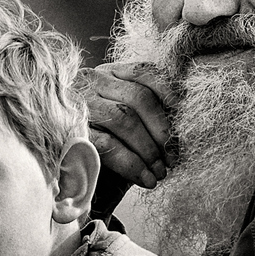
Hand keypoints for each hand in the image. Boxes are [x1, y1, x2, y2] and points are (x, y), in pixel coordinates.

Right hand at [79, 62, 178, 211]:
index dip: (168, 92)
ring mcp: (77, 105)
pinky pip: (107, 144)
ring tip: (160, 171)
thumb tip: (183, 121)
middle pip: (138, 97)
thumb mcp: (131, 127)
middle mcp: (90, 82)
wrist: (78, 183)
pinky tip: (145, 179)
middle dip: (161, 129)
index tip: (182, 117)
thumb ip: (150, 116)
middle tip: (173, 158)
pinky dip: (132, 164)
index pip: (144, 72)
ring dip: (148, 149)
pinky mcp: (71, 133)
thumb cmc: (108, 152)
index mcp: (108, 74)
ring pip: (124, 118)